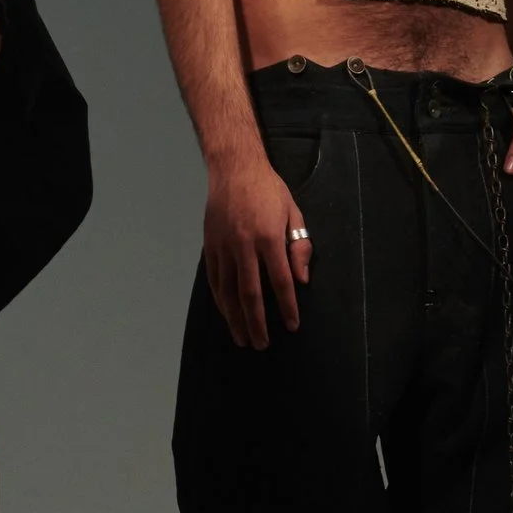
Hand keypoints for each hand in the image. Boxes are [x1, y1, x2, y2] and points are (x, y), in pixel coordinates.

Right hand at [204, 145, 309, 350]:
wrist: (233, 168)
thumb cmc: (268, 189)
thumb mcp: (293, 213)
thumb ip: (299, 246)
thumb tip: (302, 280)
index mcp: (268, 237)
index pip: (280, 281)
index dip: (287, 307)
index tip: (292, 326)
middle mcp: (243, 245)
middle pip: (250, 294)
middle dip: (257, 323)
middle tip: (262, 344)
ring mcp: (223, 247)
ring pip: (228, 291)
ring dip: (235, 318)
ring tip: (242, 338)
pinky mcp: (210, 246)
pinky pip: (215, 279)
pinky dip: (221, 300)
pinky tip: (227, 313)